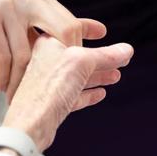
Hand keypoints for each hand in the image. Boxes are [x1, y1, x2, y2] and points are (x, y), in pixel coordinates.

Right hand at [0, 0, 106, 99]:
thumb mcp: (22, 10)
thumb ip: (54, 21)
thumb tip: (97, 30)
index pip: (71, 25)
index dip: (76, 51)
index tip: (76, 73)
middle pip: (61, 34)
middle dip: (59, 66)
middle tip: (52, 88)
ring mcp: (8, 6)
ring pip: (28, 53)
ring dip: (24, 80)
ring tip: (20, 94)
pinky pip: (4, 55)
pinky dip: (5, 76)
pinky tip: (4, 85)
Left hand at [2, 36, 132, 150]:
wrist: (30, 125)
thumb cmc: (46, 89)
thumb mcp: (82, 62)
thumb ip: (106, 55)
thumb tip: (125, 50)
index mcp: (48, 44)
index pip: (71, 31)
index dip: (89, 30)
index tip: (102, 31)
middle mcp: (46, 62)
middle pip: (78, 56)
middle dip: (100, 58)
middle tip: (119, 59)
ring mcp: (49, 84)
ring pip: (78, 77)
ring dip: (98, 76)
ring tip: (115, 76)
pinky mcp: (52, 103)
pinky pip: (74, 95)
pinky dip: (88, 93)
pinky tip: (100, 93)